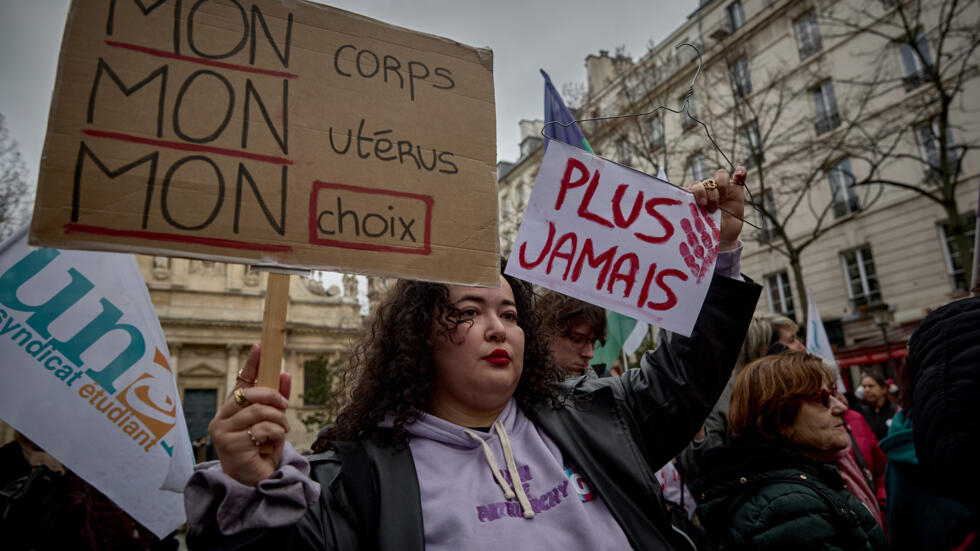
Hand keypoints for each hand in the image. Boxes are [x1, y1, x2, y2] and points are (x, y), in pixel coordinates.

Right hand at [208, 344, 291, 485]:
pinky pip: (260, 429)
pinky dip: (274, 433)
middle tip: (285, 408)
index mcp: (231, 410)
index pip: (240, 382)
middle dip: (274, 398)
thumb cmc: (261, 452)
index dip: (251, 364)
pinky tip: (273, 443)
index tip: (260, 347)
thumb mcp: (273, 423)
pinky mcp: (229, 445)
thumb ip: (278, 401)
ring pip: (258, 411)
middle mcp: (221, 418)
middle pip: (250, 394)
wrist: (256, 482)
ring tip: (283, 430)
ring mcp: (222, 432)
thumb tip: (284, 373)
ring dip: (278, 420)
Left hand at [689, 166, 745, 250]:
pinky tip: (739, 174)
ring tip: (723, 201)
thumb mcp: (700, 225)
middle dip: (710, 194)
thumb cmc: (708, 230)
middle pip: (707, 182)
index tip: (701, 203)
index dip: (697, 191)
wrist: (725, 236)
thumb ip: (693, 215)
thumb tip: (681, 210)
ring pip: (720, 176)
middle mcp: (707, 190)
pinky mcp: (735, 189)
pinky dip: (740, 172)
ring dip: (722, 187)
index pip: (693, 186)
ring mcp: (721, 189)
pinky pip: (739, 176)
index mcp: (694, 196)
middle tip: (712, 207)